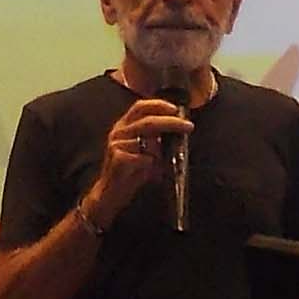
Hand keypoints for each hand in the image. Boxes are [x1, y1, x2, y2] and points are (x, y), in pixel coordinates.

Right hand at [89, 96, 185, 221]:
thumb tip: (180, 131)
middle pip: (148, 121)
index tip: (176, 109)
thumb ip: (157, 139)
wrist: (110, 193)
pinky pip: (143, 158)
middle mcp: (118, 132)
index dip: (159, 105)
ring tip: (159, 161)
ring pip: (148, 142)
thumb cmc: (130, 171)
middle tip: (188, 126)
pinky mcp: (117, 159)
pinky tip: (148, 171)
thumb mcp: (145, 151)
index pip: (140, 107)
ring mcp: (116, 145)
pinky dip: (150, 164)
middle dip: (171, 122)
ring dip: (159, 152)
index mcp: (124, 126)